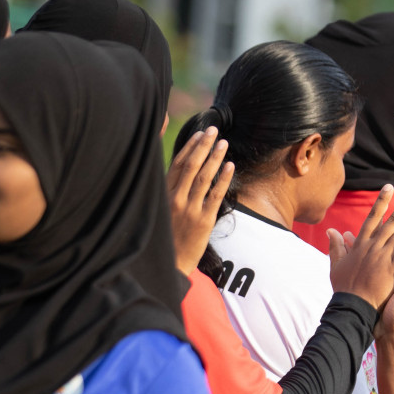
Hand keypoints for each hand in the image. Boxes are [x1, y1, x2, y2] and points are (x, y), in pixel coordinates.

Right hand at [166, 127, 234, 275]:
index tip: (199, 134)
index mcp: (164, 194)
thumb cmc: (166, 237)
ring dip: (215, 157)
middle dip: (203, 146)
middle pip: (191, 165)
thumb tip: (180, 174)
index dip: (189, 147)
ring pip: (203, 177)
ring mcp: (189, 209)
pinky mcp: (203, 221)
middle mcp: (175, 198)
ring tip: (224, 143)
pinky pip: (215, 195)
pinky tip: (231, 166)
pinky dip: (223, 179)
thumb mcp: (162, 211)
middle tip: (214, 129)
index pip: (177, 164)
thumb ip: (170, 191)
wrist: (170, 264)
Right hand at [327, 187, 393, 309]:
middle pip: (392, 220)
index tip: (389, 186)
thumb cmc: (344, 289)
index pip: (373, 217)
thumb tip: (332, 230)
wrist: (353, 306)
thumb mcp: (336, 265)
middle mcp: (373, 245)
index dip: (381, 201)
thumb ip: (336, 246)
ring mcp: (384, 255)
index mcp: (361, 244)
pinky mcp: (393, 267)